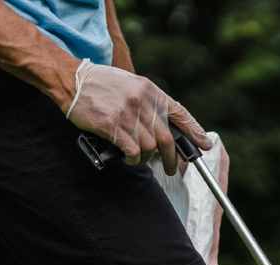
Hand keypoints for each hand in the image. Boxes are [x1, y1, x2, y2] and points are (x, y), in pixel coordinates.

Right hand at [66, 61, 210, 175]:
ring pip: (150, 148)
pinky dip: (134, 159)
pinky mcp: (114, 126)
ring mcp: (129, 114)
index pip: (179, 113)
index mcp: (151, 91)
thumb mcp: (132, 86)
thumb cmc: (102, 86)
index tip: (204, 144)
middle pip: (167, 139)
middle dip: (172, 159)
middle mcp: (143, 102)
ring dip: (146, 159)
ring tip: (138, 158)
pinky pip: (133, 151)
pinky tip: (128, 157)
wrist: (74, 81)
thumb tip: (163, 131)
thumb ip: (148, 104)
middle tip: (172, 169)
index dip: (194, 131)